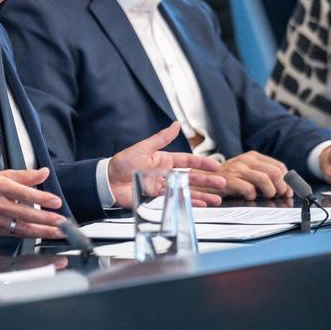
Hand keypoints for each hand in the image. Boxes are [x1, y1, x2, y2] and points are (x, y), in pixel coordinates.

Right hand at [0, 168, 65, 238]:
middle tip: (62, 222)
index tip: (55, 201)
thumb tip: (44, 172)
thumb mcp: (2, 175)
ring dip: (43, 232)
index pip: (23, 194)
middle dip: (46, 219)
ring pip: (23, 228)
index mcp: (0, 187)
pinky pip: (19, 234)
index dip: (41, 198)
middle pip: (26, 214)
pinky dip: (33, 235)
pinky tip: (45, 235)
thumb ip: (25, 175)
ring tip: (58, 232)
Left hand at [107, 122, 224, 208]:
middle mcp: (165, 174)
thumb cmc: (122, 163)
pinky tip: (200, 206)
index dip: (202, 163)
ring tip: (217, 199)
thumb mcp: (143, 148)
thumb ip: (161, 138)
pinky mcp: (156, 199)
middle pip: (192, 177)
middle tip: (223, 183)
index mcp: (164, 160)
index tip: (216, 165)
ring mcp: (162, 187)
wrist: (107, 182)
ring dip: (202, 195)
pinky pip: (176, 201)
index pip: (188, 161)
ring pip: (187, 191)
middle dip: (208, 181)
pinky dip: (188, 203)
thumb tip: (175, 124)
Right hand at [197, 151, 290, 199]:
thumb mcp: (246, 171)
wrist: (202, 180)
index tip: (287, 191)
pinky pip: (249, 190)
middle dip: (281, 188)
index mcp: (253, 157)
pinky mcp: (229, 180)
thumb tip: (285, 187)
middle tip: (278, 196)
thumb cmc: (227, 179)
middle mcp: (246, 160)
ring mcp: (237, 169)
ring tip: (266, 197)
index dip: (287, 181)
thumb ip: (263, 175)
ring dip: (270, 193)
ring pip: (265, 180)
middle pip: (275, 173)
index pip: (279, 166)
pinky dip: (252, 197)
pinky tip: (249, 197)